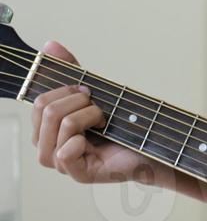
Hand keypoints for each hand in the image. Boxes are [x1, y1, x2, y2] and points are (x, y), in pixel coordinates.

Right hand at [31, 41, 147, 184]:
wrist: (154, 146)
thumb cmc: (124, 124)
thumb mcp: (96, 93)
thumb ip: (71, 71)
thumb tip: (50, 45)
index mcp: (46, 130)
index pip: (37, 102)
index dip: (64, 90)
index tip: (87, 91)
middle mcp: (48, 147)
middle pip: (45, 110)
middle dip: (78, 101)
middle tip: (99, 107)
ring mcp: (61, 163)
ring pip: (60, 124)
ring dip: (89, 115)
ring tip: (104, 122)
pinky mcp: (77, 175)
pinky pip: (65, 152)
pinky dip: (84, 139)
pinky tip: (99, 140)